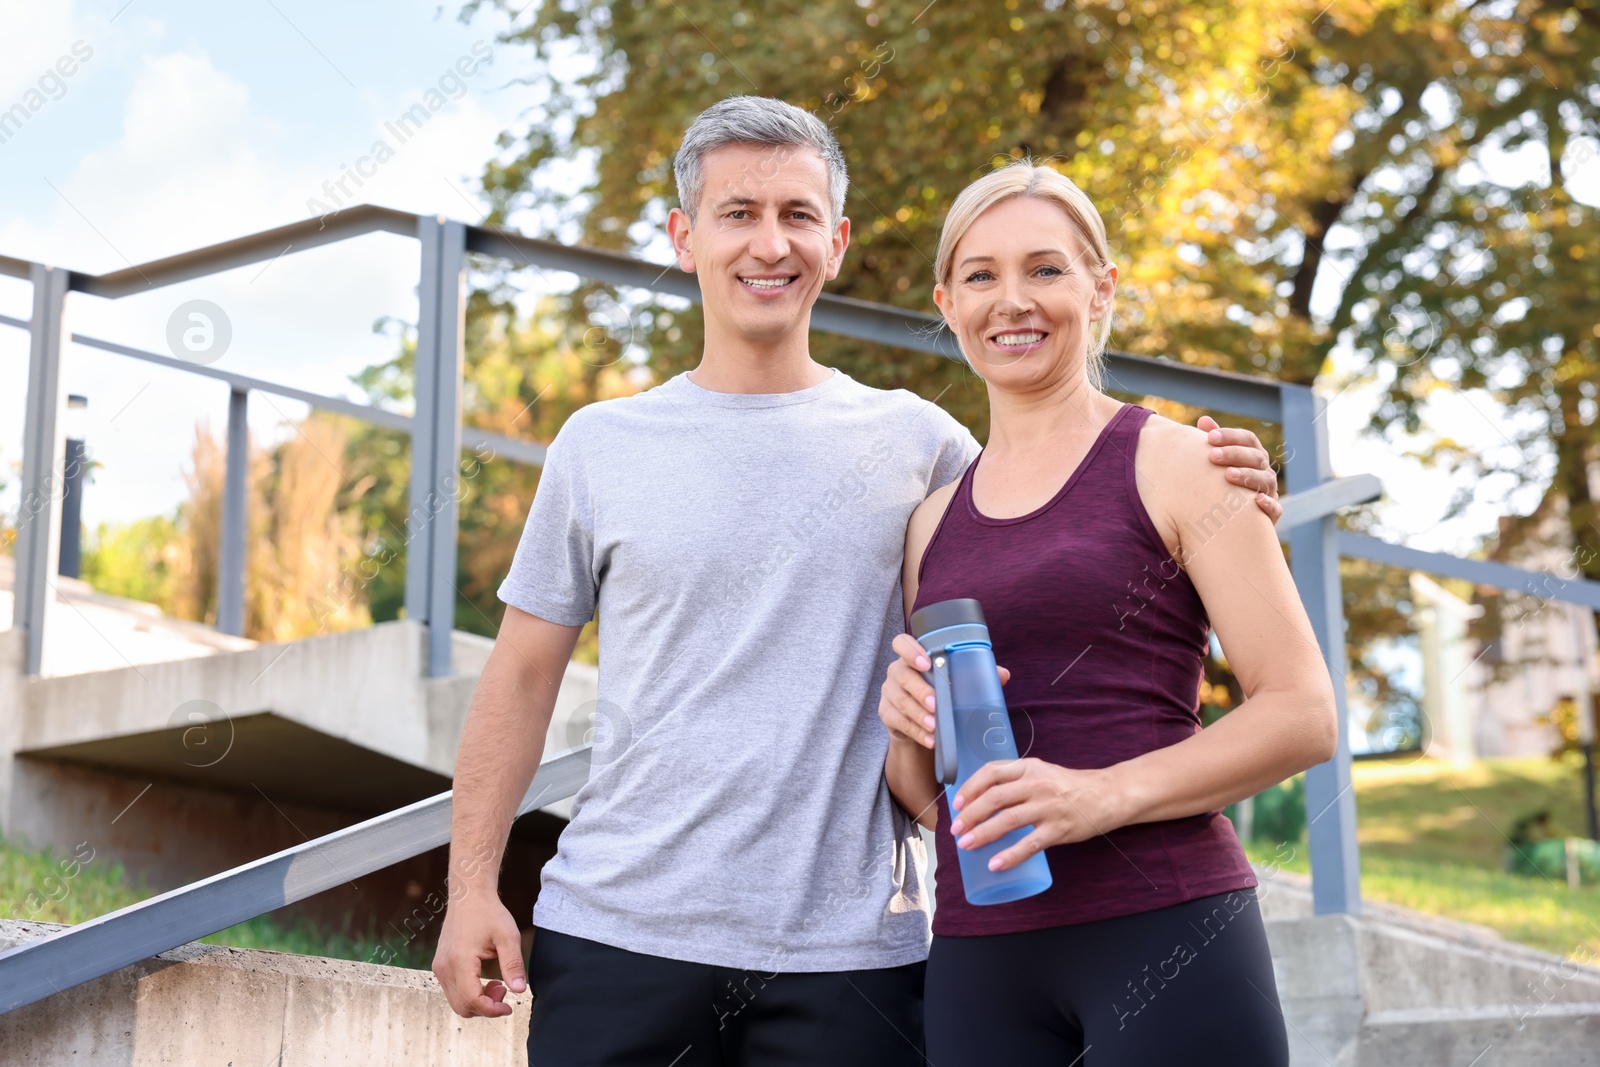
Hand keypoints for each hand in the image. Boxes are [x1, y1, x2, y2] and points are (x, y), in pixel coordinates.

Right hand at [432, 894, 527, 1017]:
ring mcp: (440, 967)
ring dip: (478, 1001)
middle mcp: (444, 968)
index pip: (472, 1000)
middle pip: (462, 1007)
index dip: (492, 1010)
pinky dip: (469, 993)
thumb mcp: (508, 936)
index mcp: (459, 961)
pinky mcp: (440, 965)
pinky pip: (453, 991)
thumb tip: (520, 990)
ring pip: (456, 1001)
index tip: (509, 1006)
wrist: (468, 895)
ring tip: (497, 983)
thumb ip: (513, 964)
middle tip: (504, 989)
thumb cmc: (488, 913)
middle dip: (486, 1007)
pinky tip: (485, 979)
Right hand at [879, 633, 1009, 748]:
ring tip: (935, 725)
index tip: (926, 663)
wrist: (920, 723)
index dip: (911, 651)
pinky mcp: (886, 713)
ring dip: (918, 714)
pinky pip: (899, 722)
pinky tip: (930, 739)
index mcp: (912, 657)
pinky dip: (916, 732)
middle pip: (902, 675)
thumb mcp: (955, 682)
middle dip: (920, 690)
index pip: (901, 643)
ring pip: (900, 701)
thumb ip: (975, 674)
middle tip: (937, 704)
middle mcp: (896, 671)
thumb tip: (1002, 674)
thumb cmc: (940, 693)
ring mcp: (889, 693)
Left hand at [949, 758, 1122, 870]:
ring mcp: (1049, 806)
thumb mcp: (1040, 772)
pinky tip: (995, 864)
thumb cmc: (1066, 786)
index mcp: (1029, 767)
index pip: (992, 772)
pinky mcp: (1059, 828)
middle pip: (995, 797)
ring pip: (1009, 820)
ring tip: (966, 845)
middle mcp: (1037, 784)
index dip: (970, 788)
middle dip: (970, 814)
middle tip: (955, 830)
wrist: (1105, 795)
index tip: (956, 804)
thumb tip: (977, 798)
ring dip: (983, 833)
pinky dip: (1010, 855)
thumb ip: (1014, 779)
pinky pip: (1030, 844)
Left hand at [1196, 415, 1281, 523]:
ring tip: (1228, 475)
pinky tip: (1256, 501)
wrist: (1231, 521)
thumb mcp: (1217, 462)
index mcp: (1253, 455)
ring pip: (1266, 481)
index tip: (1210, 437)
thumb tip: (1204, 420)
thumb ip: (1213, 442)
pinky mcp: (1271, 515)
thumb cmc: (1221, 484)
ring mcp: (1270, 492)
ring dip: (1248, 476)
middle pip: (1256, 457)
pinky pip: (1276, 509)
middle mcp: (1264, 471)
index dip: (1231, 436)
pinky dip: (1269, 505)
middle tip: (1213, 456)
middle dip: (1234, 454)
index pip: (1248, 439)